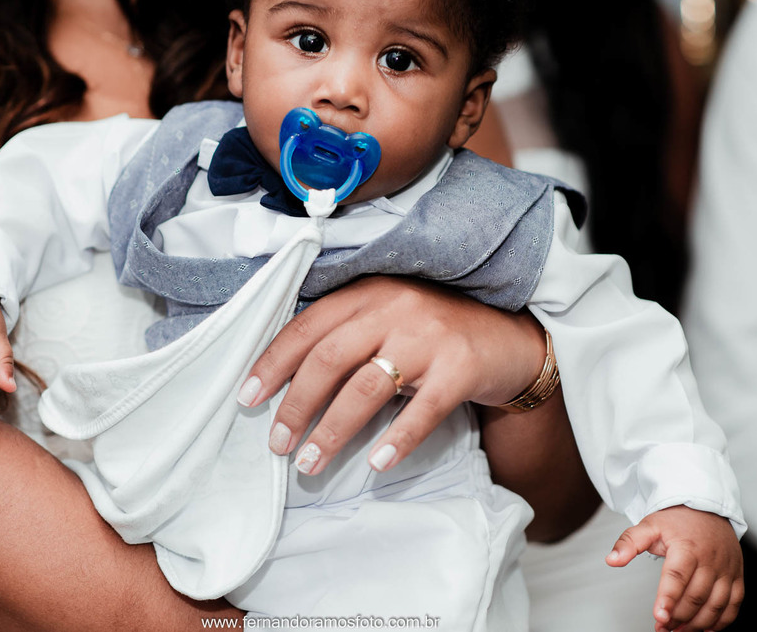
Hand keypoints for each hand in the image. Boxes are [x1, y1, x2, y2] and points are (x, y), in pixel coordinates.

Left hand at [235, 275, 544, 475]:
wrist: (510, 339)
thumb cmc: (433, 334)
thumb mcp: (387, 319)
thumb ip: (344, 336)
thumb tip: (284, 385)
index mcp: (368, 293)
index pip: (308, 326)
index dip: (273, 363)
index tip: (247, 398)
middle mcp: (396, 307)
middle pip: (330, 358)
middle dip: (296, 405)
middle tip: (277, 444)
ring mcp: (430, 337)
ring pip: (368, 386)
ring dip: (333, 430)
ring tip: (309, 463)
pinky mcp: (461, 367)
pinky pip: (423, 409)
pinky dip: (398, 439)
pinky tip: (377, 463)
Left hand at [607, 506, 743, 631]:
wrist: (707, 509)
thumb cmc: (677, 520)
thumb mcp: (649, 526)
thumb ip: (629, 543)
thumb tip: (612, 560)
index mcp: (687, 547)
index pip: (677, 576)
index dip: (668, 598)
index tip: (659, 617)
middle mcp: (710, 559)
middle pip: (695, 596)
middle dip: (677, 617)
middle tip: (662, 627)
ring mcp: (726, 569)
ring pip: (715, 605)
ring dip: (697, 624)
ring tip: (679, 630)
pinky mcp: (736, 577)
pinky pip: (733, 605)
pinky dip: (721, 621)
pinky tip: (705, 628)